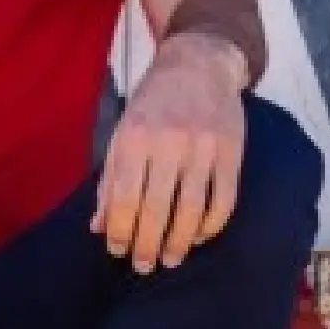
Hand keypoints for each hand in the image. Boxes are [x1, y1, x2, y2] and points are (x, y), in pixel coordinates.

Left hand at [92, 33, 248, 273]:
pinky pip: (224, 200)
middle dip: (147, 245)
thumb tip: (98, 227)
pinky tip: (199, 236)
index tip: (118, 250)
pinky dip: (211, 226)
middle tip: (143, 266)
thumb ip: (110, 180)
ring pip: (191, 210)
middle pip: (156, 209)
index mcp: (134, 137)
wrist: (199, 62)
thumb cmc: (153, 102)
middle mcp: (168, 142)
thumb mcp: (122, 131)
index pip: (123, 198)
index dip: (119, 231)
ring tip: (170, 259)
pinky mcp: (231, 151)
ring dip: (179, 242)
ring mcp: (203, 147)